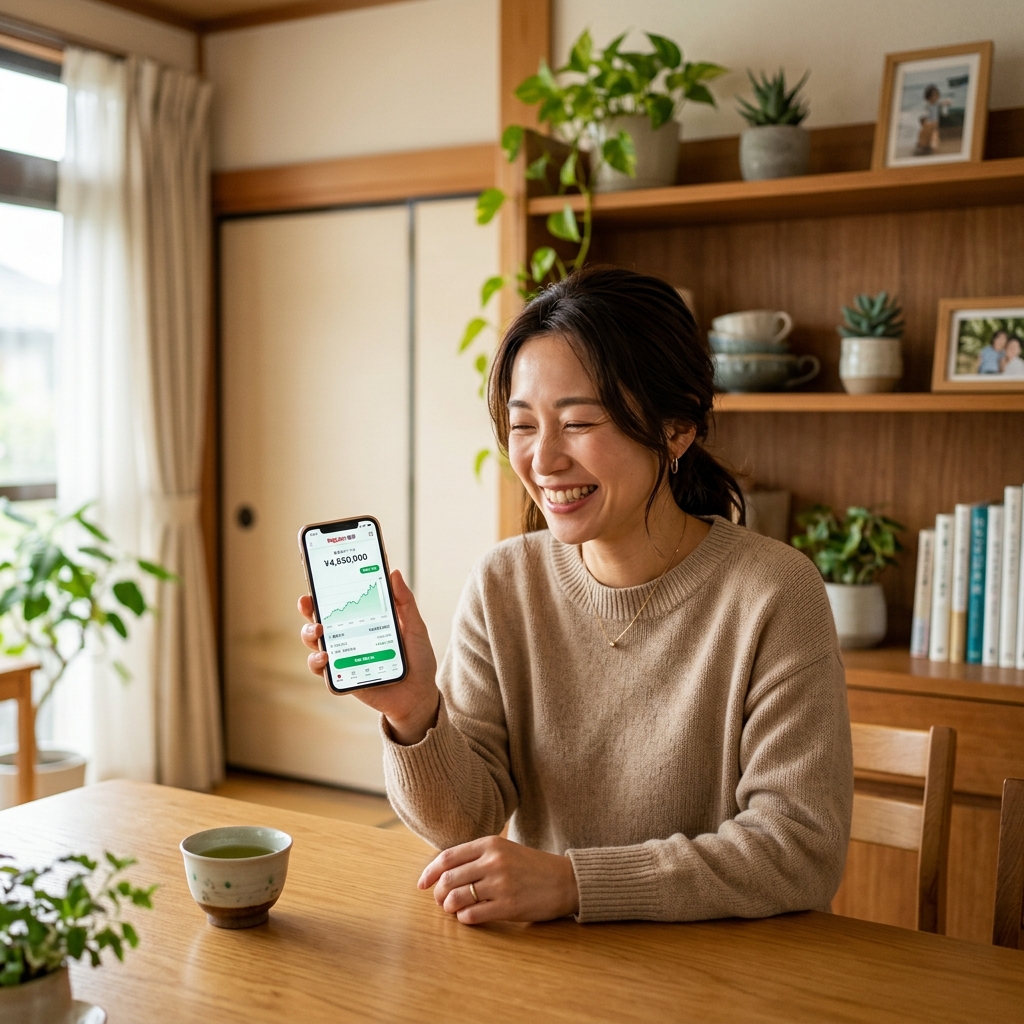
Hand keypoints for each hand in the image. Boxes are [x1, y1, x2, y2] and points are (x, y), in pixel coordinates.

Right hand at [298, 569, 438, 743]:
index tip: (316, 579)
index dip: (323, 592)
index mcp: (362, 622)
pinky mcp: (344, 680)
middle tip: (308, 604)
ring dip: (310, 636)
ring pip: (315, 646)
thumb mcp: (415, 627)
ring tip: (320, 632)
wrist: (420, 693)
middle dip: (309, 611)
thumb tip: (394, 573)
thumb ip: (405, 602)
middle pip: (319, 622)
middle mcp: (348, 639)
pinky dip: (319, 664)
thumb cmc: (417, 659)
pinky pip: (325, 673)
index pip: (338, 604)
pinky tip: (326, 657)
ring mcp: (344, 660)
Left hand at [418, 835, 578, 924]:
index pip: (448, 857)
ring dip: (449, 907)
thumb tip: (444, 871)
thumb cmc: (531, 866)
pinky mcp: (508, 906)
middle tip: (440, 901)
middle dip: (438, 894)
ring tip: (453, 910)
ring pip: (457, 898)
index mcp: (490, 844)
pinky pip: (473, 915)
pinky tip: (468, 917)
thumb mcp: (505, 850)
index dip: (429, 872)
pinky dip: (464, 918)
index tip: (422, 884)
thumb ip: (478, 856)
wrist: (565, 880)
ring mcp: (501, 884)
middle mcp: (493, 861)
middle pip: (449, 879)